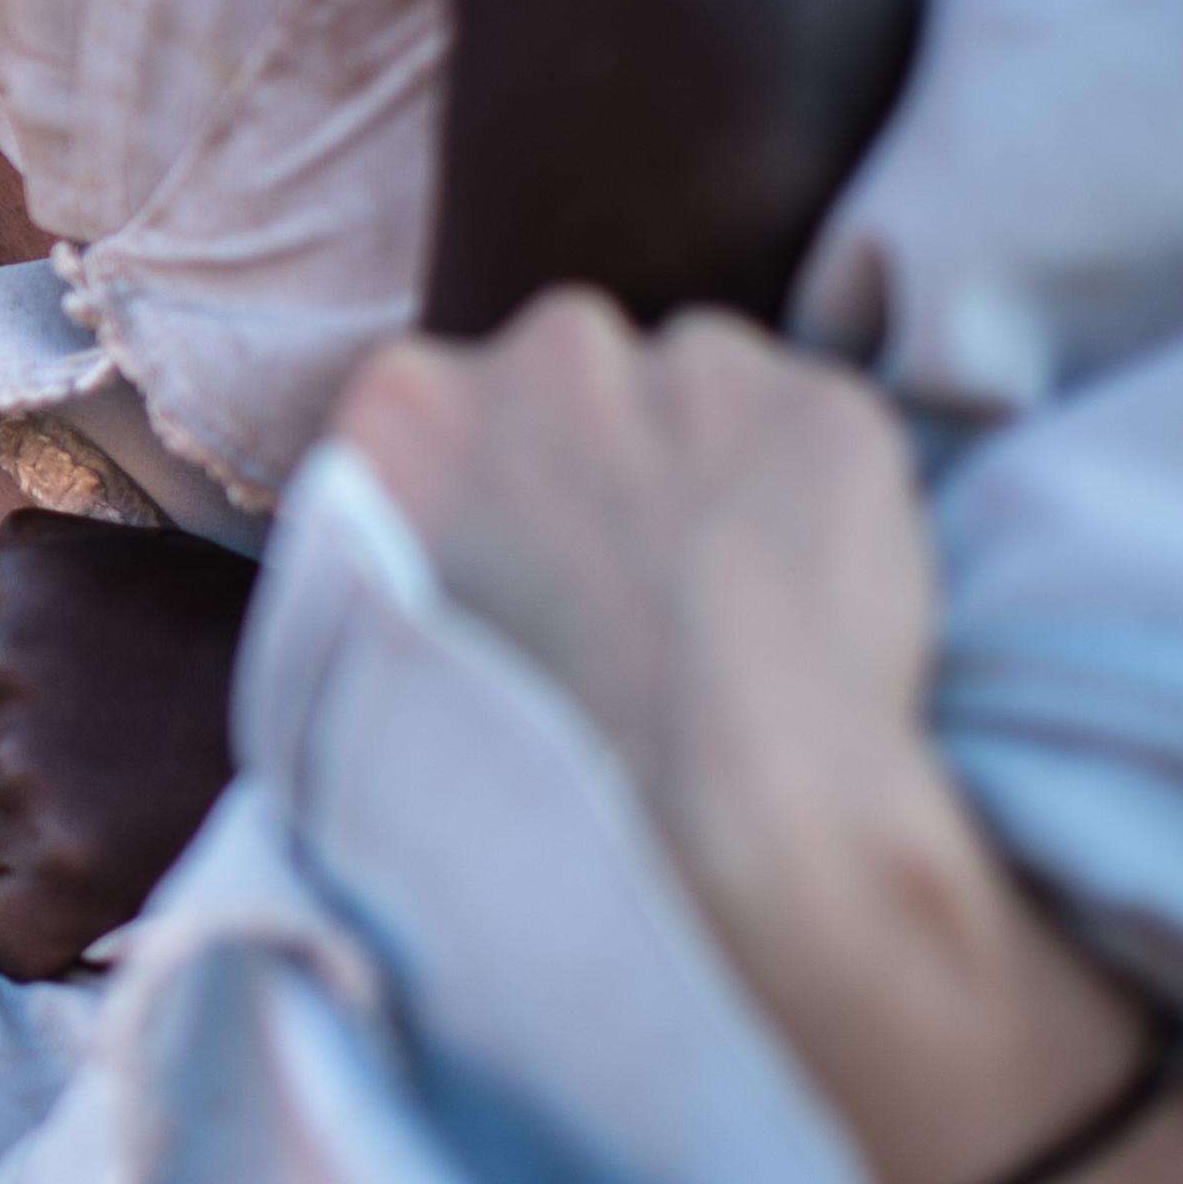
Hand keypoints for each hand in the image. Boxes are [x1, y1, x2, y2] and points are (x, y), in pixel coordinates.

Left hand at [0, 511, 253, 979]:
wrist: (369, 748)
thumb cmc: (263, 660)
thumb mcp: (158, 565)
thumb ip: (58, 569)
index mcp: (19, 583)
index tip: (60, 748)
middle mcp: (5, 668)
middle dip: (11, 798)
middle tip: (114, 797)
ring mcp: (27, 771)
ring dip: (30, 868)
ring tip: (131, 843)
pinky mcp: (62, 868)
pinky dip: (48, 943)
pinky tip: (115, 910)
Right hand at [330, 297, 1137, 1183]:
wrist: (713, 831)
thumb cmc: (511, 779)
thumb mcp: (357, 652)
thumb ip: (377, 549)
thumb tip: (400, 547)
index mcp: (404, 403)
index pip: (444, 406)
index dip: (493, 486)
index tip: (522, 558)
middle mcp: (548, 352)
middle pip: (577, 377)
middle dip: (603, 457)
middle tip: (629, 590)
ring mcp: (698, 367)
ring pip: (704, 395)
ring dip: (711, 469)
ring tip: (726, 612)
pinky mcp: (825, 406)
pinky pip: (816, 434)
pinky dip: (818, 502)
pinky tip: (804, 610)